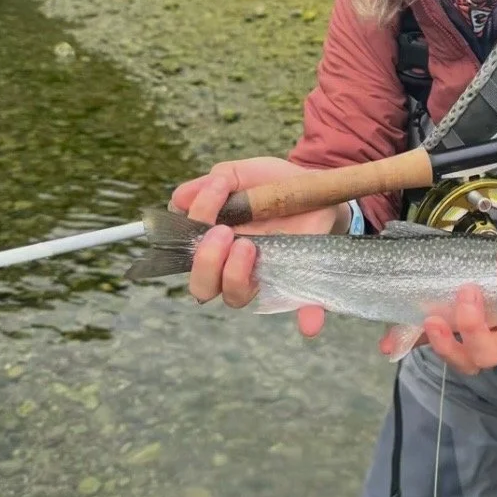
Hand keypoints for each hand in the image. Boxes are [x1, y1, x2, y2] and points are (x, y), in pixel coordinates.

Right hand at [170, 156, 347, 337]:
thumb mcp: (247, 173)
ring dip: (235, 277)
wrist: (316, 186)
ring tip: (250, 246)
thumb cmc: (273, 183)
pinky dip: (306, 318)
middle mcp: (231, 265)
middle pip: (202, 286)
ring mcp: (262, 276)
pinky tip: (310, 323)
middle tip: (225, 233)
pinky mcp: (297, 283)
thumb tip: (180, 198)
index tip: (217, 188)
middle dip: (207, 262)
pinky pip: (300, 309)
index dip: (195, 220)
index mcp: (214, 241)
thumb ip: (217, 181)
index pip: (188, 247)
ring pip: (235, 298)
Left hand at [377, 192, 496, 374]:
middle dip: (475, 325)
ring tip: (431, 318)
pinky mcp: (457, 340)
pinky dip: (412, 344)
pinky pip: (436, 348)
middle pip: (494, 351)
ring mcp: (483, 344)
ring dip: (447, 343)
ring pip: (467, 360)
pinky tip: (389, 341)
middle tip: (465, 290)